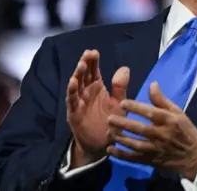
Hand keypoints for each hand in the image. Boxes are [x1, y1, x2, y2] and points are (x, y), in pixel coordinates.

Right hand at [66, 50, 128, 167]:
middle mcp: (86, 92)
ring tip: (81, 65)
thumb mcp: (119, 103)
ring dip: (77, 75)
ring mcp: (79, 102)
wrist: (102, 144)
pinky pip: (72, 101)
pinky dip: (71, 92)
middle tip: (87, 54)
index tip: (94, 51)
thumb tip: (125, 68)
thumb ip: (120, 87)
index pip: (94, 71)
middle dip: (85, 64)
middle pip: (84, 75)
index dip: (93, 61)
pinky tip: (73, 83)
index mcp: (97, 88)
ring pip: (76, 86)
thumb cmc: (111, 122)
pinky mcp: (74, 113)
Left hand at [107, 82, 196, 180]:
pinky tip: (111, 149)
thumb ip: (162, 100)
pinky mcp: (151, 160)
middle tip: (109, 118)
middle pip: (141, 129)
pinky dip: (121, 155)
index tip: (123, 103)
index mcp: (170, 121)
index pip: (151, 113)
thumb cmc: (184, 130)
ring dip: (121, 138)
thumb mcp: (177, 113)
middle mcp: (162, 135)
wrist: (193, 156)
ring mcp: (156, 149)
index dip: (136, 107)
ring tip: (108, 132)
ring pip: (135, 144)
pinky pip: (134, 158)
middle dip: (124, 123)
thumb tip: (152, 85)